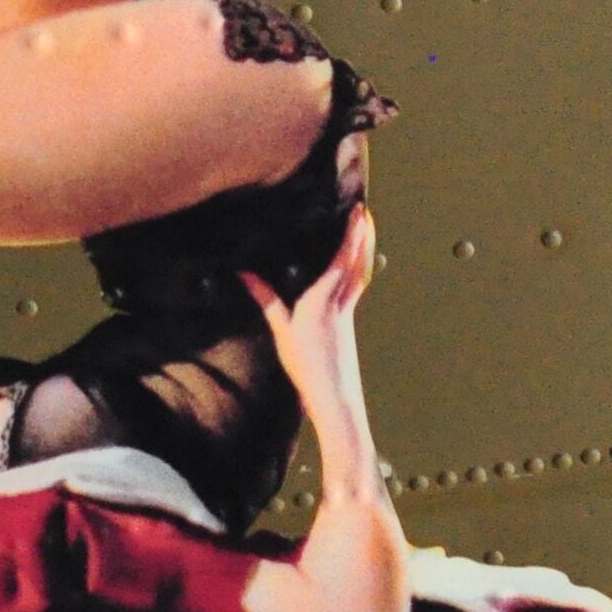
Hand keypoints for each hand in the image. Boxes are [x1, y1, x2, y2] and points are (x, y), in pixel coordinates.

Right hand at [245, 203, 378, 425]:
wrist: (335, 398)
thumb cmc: (306, 368)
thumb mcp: (281, 333)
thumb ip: (266, 300)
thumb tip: (245, 274)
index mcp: (322, 302)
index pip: (341, 261)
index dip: (351, 235)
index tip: (356, 212)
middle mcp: (340, 303)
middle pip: (358, 263)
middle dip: (363, 236)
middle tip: (365, 212)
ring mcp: (348, 313)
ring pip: (361, 274)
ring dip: (365, 250)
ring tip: (366, 229)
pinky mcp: (349, 322)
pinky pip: (357, 287)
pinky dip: (359, 270)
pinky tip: (357, 266)